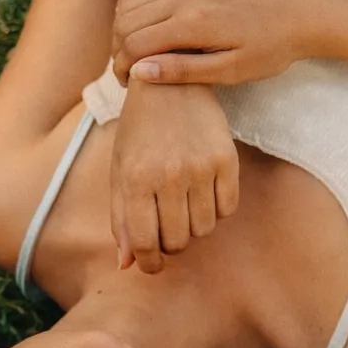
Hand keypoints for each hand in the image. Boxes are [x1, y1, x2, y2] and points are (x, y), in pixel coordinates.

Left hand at [111, 80, 239, 272]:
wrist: (170, 82)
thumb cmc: (139, 131)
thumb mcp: (120, 171)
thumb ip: (121, 219)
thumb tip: (127, 264)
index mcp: (135, 179)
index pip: (145, 243)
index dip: (149, 263)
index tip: (152, 265)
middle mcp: (168, 175)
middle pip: (177, 241)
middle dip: (170, 244)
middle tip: (166, 228)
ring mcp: (200, 167)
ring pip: (203, 230)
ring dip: (193, 227)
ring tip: (183, 207)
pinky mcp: (226, 158)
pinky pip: (227, 209)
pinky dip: (215, 210)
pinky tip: (203, 193)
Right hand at [112, 0, 304, 85]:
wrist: (298, 14)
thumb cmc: (269, 50)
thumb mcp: (230, 71)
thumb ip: (183, 71)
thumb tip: (139, 72)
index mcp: (194, 23)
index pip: (135, 43)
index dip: (123, 68)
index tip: (127, 87)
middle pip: (126, 21)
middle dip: (118, 50)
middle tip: (127, 74)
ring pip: (131, 0)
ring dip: (122, 27)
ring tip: (133, 52)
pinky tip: (137, 20)